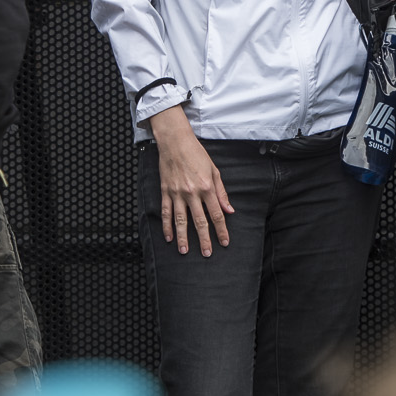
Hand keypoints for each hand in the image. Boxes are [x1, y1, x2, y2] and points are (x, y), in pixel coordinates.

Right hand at [147, 105, 232, 255]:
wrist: (176, 142)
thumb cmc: (197, 154)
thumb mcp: (214, 171)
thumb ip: (221, 192)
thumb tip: (229, 210)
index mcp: (207, 187)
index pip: (216, 214)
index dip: (221, 230)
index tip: (224, 242)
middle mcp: (192, 193)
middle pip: (199, 221)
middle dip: (204, 239)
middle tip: (207, 253)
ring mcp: (177, 193)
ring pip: (181, 220)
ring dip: (183, 237)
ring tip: (184, 251)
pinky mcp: (165, 191)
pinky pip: (166, 212)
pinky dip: (166, 225)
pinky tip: (168, 237)